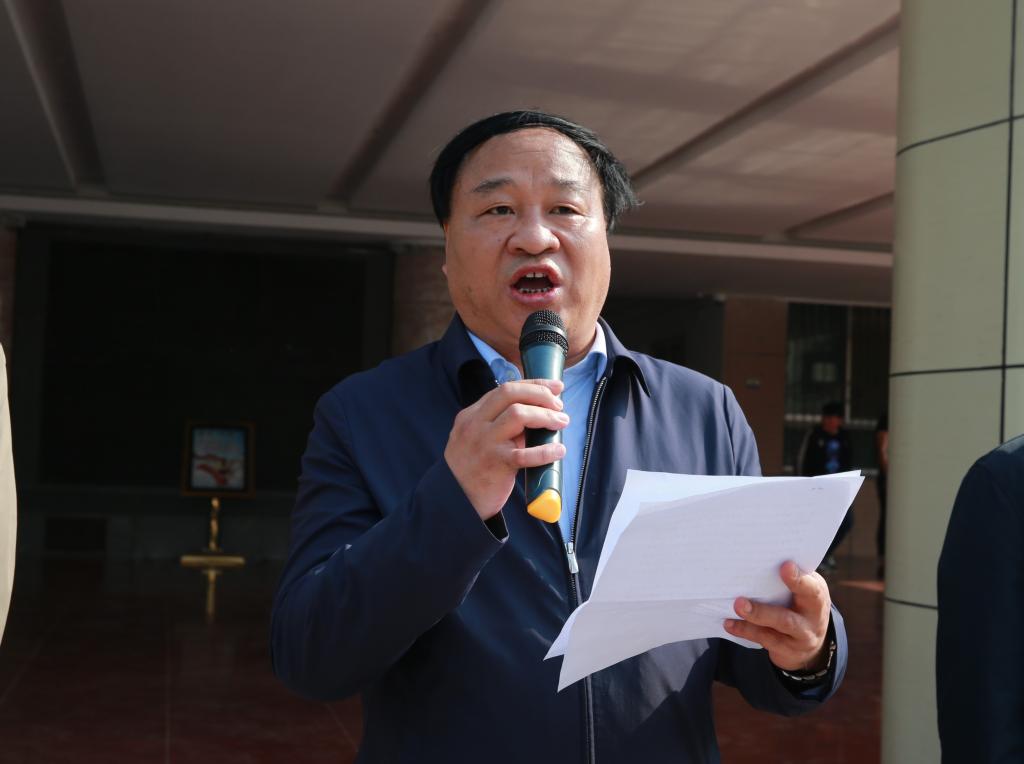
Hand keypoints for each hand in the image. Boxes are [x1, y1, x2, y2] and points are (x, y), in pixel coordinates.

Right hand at [444, 379, 567, 520]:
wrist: (455, 499)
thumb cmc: (472, 468)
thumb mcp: (476, 438)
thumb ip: (498, 424)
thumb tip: (536, 414)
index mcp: (472, 415)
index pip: (504, 388)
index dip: (533, 384)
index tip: (554, 387)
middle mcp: (476, 424)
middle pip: (510, 394)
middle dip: (540, 393)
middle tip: (559, 406)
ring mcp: (485, 443)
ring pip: (518, 414)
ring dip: (545, 416)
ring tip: (561, 422)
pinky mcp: (496, 464)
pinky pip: (525, 454)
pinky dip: (545, 451)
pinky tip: (558, 451)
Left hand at [723, 561, 831, 671]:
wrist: (813, 643)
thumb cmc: (802, 603)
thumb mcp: (806, 590)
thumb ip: (792, 578)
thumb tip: (763, 560)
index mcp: (817, 599)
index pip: (811, 590)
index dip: (799, 580)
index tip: (785, 566)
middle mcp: (811, 622)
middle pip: (787, 620)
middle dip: (762, 612)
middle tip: (739, 602)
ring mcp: (799, 640)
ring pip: (772, 635)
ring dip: (750, 624)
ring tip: (732, 614)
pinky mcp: (786, 651)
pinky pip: (764, 641)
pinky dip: (745, 631)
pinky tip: (729, 624)